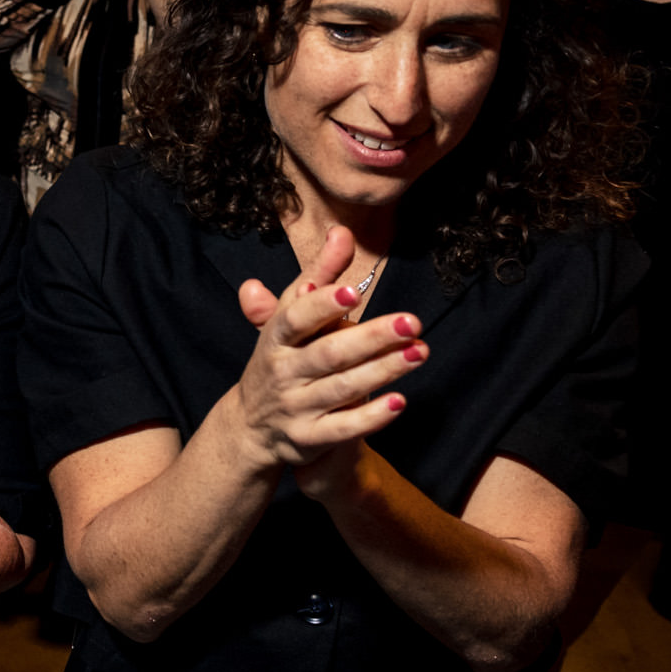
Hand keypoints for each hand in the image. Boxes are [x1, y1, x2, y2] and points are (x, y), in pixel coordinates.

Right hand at [228, 226, 423, 496]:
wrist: (250, 427)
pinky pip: (342, 429)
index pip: (295, 319)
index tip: (355, 291)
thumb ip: (318, 276)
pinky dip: (370, 417)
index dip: (323, 306)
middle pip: (327, 354)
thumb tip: (343, 232)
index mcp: (275, 339)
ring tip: (420, 352)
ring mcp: (295, 408)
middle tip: (411, 322)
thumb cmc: (280, 360)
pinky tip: (399, 401)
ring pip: (342, 389)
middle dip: (369, 338)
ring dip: (382, 371)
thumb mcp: (288, 317)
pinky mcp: (310, 439)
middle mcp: (283, 373)